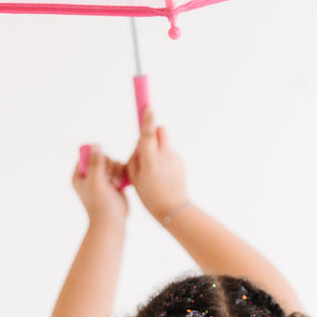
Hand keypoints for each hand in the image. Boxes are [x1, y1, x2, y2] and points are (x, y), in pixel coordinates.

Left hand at [71, 141, 128, 224]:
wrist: (111, 221)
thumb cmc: (101, 204)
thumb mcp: (96, 181)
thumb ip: (96, 163)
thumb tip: (96, 144)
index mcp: (79, 175)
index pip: (87, 155)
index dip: (97, 159)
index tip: (101, 170)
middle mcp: (89, 175)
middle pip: (102, 157)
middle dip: (109, 168)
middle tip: (109, 181)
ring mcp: (102, 179)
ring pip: (113, 162)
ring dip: (116, 172)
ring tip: (115, 185)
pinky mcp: (113, 181)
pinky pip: (119, 169)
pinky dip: (121, 175)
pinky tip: (120, 185)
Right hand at [126, 105, 188, 221]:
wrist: (172, 209)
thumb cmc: (149, 195)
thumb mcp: (135, 177)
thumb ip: (136, 157)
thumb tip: (141, 141)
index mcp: (151, 161)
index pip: (149, 135)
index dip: (148, 120)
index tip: (149, 107)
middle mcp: (164, 157)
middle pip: (162, 131)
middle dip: (154, 131)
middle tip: (147, 145)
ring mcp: (175, 158)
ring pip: (164, 144)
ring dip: (157, 149)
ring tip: (154, 170)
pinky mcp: (181, 162)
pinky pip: (169, 154)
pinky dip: (164, 159)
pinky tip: (162, 175)